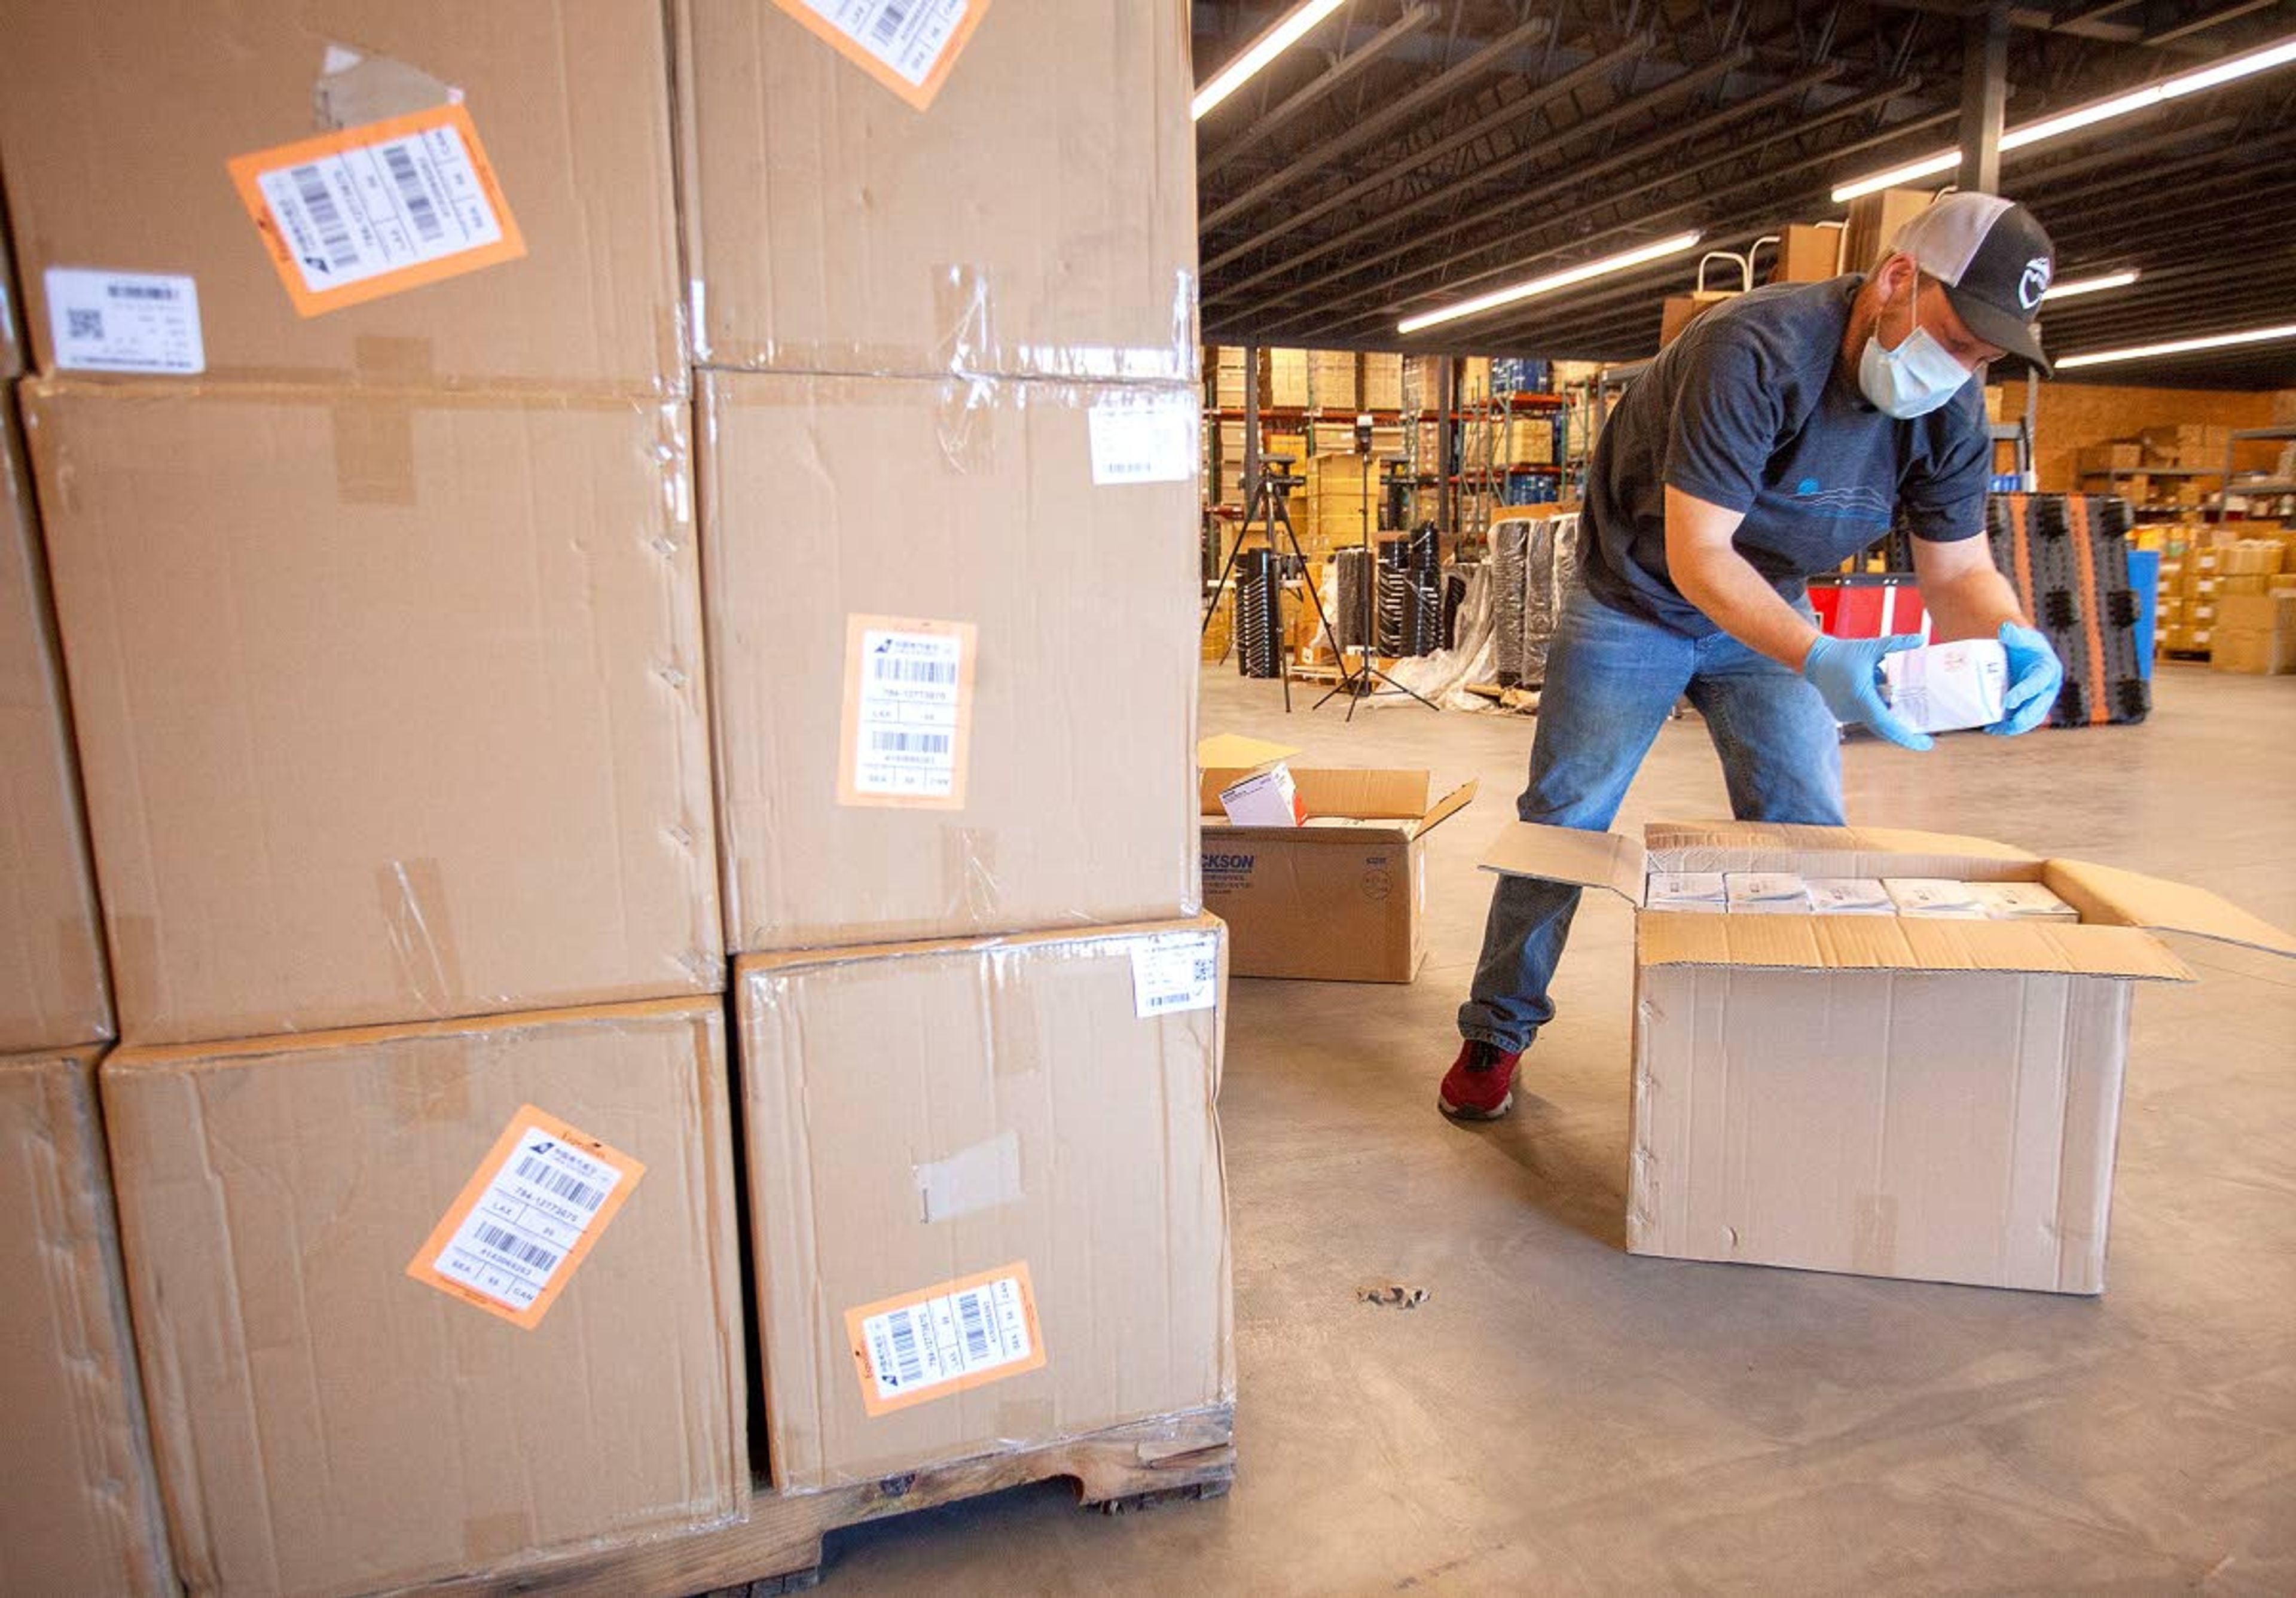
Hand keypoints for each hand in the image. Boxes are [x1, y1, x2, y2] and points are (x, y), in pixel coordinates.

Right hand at [1800, 633, 1933, 750]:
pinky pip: (1866, 716)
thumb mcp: (1872, 647)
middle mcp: (1853, 710)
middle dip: (1905, 732)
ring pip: (1876, 719)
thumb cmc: (1843, 654)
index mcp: (1862, 697)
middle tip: (1925, 736)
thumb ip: (1897, 643)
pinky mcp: (1843, 714)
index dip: (1907, 738)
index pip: (1887, 725)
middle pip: (1885, 727)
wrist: (1815, 660)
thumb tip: (1920, 639)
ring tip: (1880, 683)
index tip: (1925, 744)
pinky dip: (1875, 708)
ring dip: (1886, 710)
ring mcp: (1847, 715)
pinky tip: (1871, 688)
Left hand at [1987, 622, 2063, 735]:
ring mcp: (2039, 699)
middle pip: (2039, 706)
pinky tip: (1992, 728)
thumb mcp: (2020, 637)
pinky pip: (2021, 721)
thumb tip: (2005, 629)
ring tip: (1995, 729)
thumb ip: (2014, 635)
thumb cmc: (2021, 644)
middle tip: (2007, 724)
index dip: (2025, 692)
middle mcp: (2047, 687)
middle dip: (2024, 717)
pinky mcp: (2029, 707)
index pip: (2038, 683)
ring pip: (2031, 718)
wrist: (2019, 653)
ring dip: (2014, 726)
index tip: (2009, 701)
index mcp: (2048, 670)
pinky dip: (2008, 726)